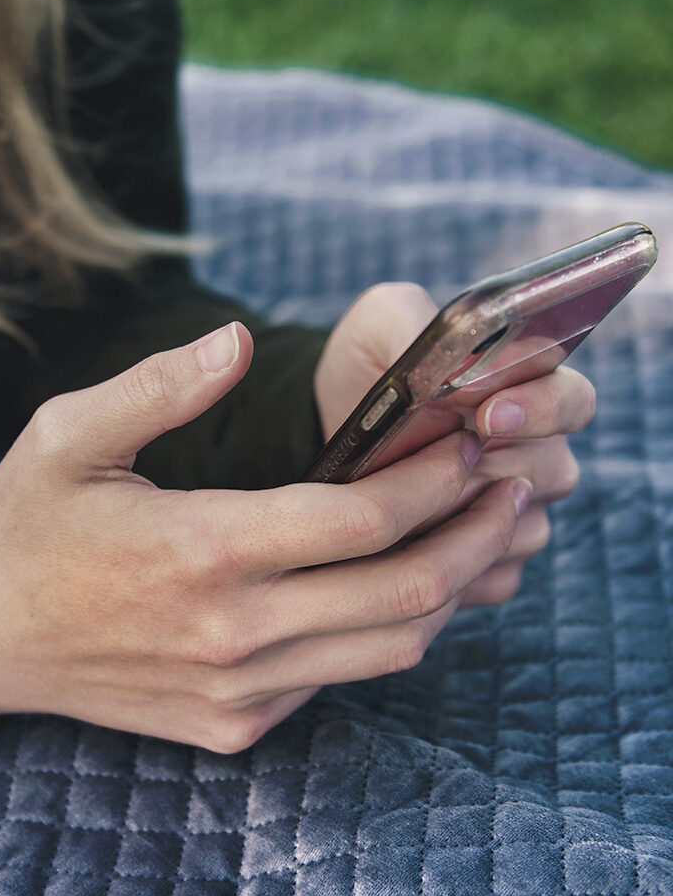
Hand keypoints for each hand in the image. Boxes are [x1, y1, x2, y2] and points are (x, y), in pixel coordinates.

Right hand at [0, 321, 528, 752]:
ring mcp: (235, 691)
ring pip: (388, 648)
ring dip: (446, 588)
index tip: (468, 440)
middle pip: (402, 593)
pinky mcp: (233, 724)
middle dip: (473, 535)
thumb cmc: (26, 522)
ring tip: (471, 533)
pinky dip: (381, 629)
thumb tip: (240, 338)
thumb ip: (161, 385)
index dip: (433, 477)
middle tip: (508, 487)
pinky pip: (338, 677)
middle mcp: (229, 632)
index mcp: (198, 548)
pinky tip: (384, 581)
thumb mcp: (68, 434)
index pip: (359, 516)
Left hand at [314, 283, 594, 607]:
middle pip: (551, 471)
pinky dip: (450, 562)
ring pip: (520, 529)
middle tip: (440, 458)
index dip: (540, 408)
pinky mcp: (486, 561)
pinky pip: (491, 574)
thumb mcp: (381, 321)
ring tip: (406, 499)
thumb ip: (418, 321)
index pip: (572, 401)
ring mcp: (515, 511)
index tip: (489, 412)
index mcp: (529, 388)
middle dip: (490, 464)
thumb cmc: (367, 364)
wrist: (324, 423)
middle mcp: (536, 451)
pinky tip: (406, 544)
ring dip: (462, 516)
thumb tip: (463, 362)